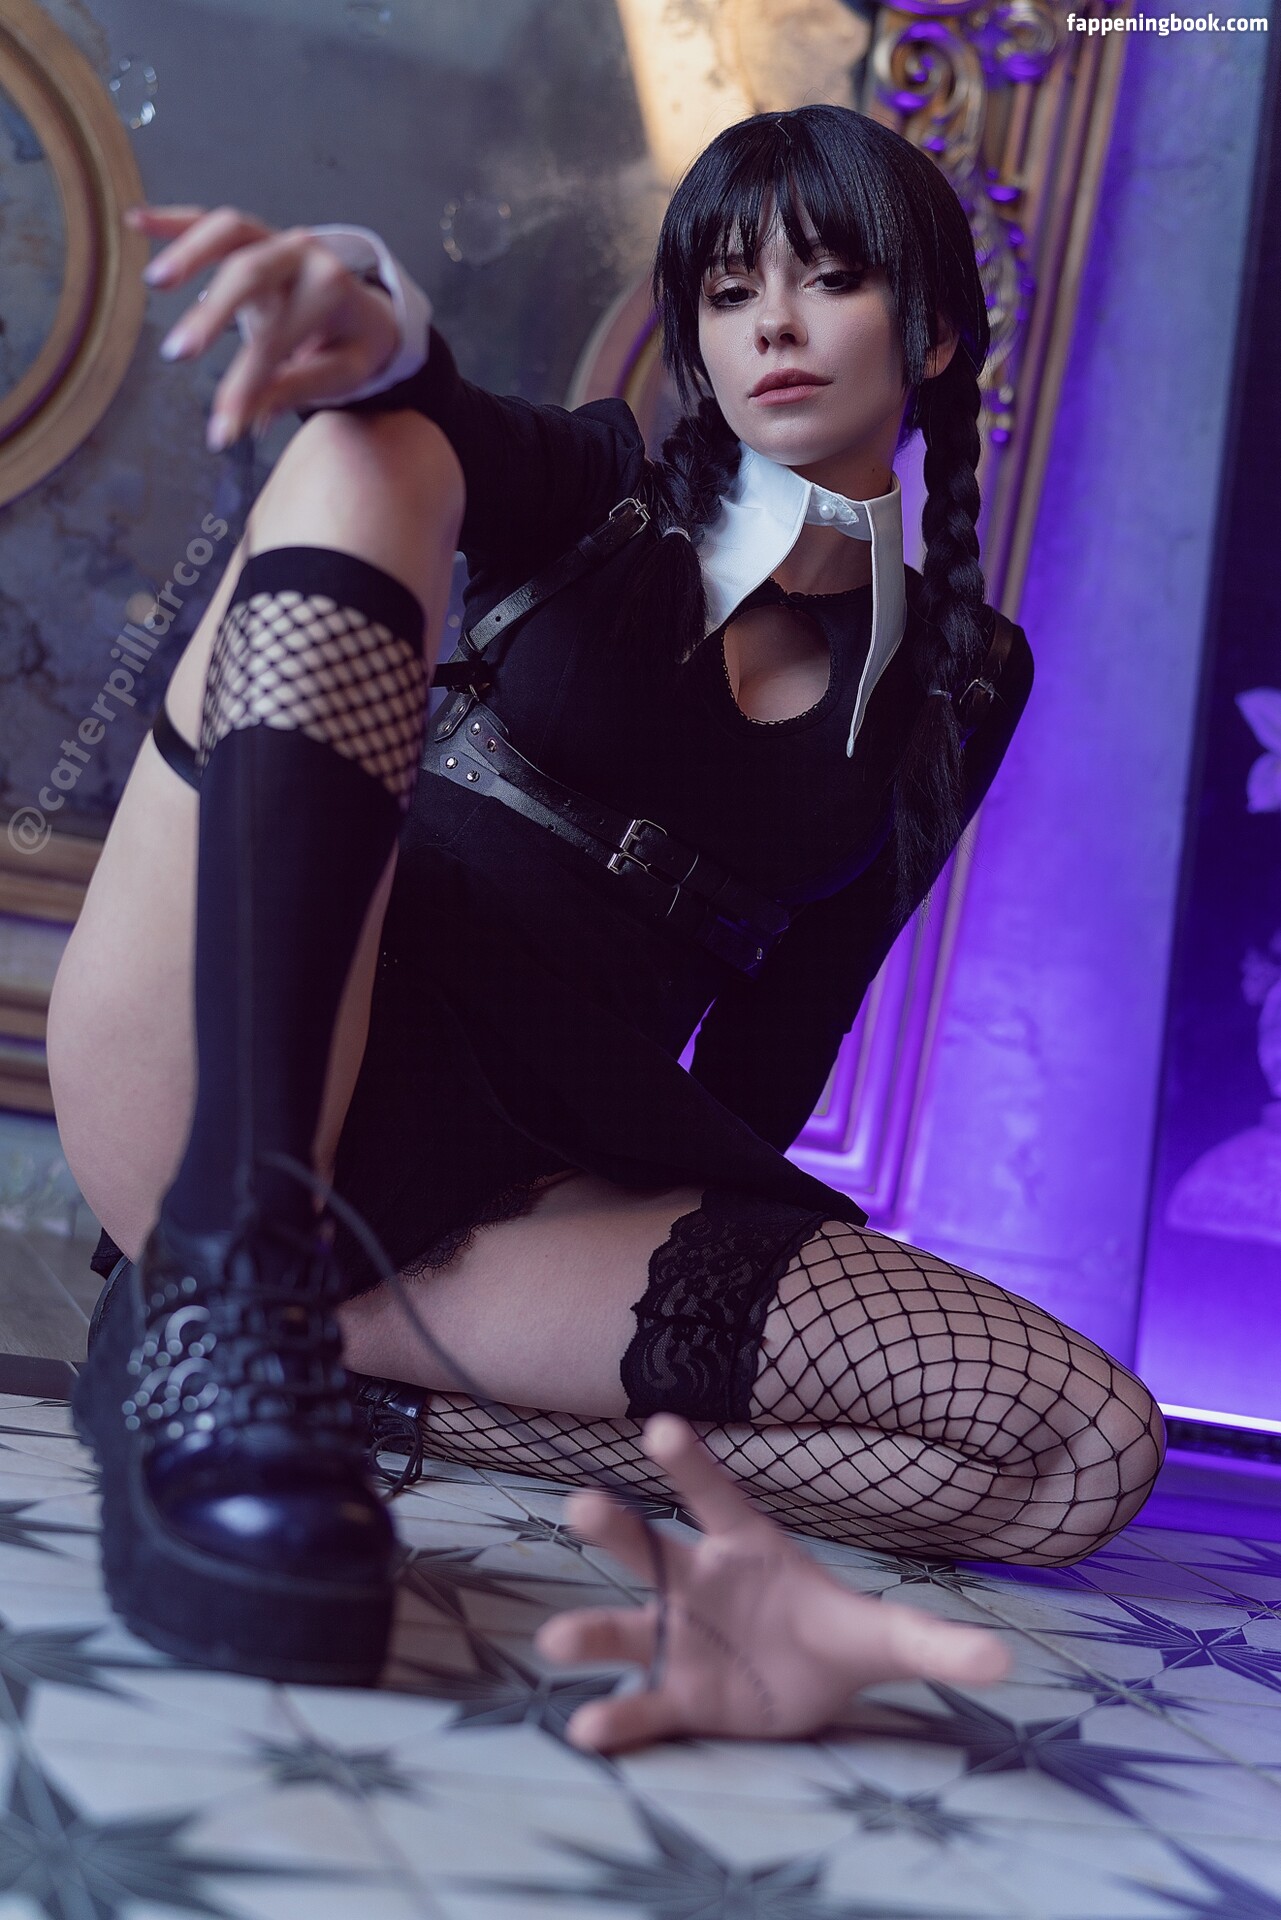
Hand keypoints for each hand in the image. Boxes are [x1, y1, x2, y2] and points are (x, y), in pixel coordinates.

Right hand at [123, 203, 402, 448]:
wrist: (367, 311)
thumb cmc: (350, 347)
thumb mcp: (340, 375)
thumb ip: (294, 389)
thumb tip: (247, 418)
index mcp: (332, 291)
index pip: (279, 340)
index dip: (247, 384)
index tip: (222, 428)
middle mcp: (304, 255)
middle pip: (251, 274)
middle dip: (211, 314)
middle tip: (178, 353)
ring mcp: (275, 238)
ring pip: (228, 231)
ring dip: (189, 252)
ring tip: (155, 282)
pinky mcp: (252, 235)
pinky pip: (210, 221)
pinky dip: (173, 221)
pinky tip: (135, 221)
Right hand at [535, 1413, 1010, 1752]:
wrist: (805, 1690)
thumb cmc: (830, 1637)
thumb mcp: (887, 1641)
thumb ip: (935, 1642)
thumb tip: (1005, 1660)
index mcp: (749, 1548)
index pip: (719, 1497)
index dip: (693, 1463)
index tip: (662, 1424)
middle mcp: (700, 1584)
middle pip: (652, 1548)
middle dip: (619, 1527)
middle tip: (584, 1503)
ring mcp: (682, 1640)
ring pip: (628, 1629)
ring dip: (593, 1631)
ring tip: (557, 1638)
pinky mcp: (680, 1698)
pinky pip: (644, 1706)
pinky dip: (618, 1720)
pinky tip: (588, 1731)